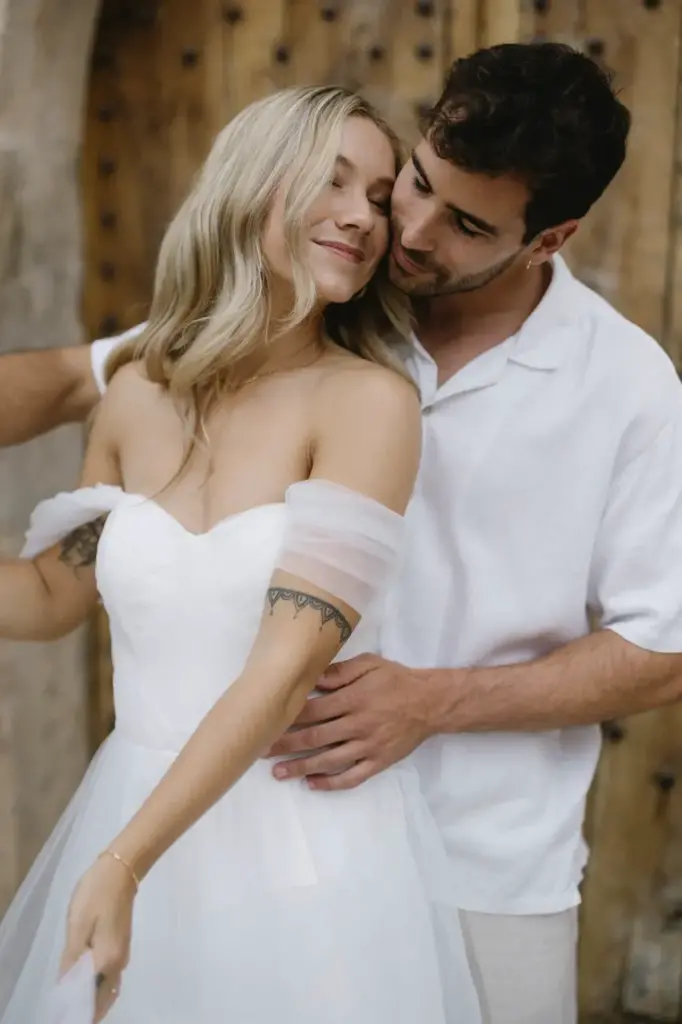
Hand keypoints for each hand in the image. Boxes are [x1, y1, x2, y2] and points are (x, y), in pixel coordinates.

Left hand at [60, 853, 136, 1021]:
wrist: (121, 869)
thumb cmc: (97, 895)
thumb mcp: (78, 925)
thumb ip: (72, 959)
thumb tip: (66, 985)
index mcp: (107, 959)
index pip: (92, 997)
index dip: (76, 1006)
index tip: (63, 1008)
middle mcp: (119, 962)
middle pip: (103, 996)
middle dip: (86, 1005)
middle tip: (67, 1003)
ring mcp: (122, 953)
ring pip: (107, 985)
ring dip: (91, 994)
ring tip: (71, 991)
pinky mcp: (121, 944)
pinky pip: (109, 973)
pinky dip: (97, 981)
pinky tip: (82, 974)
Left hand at [266, 654, 431, 789]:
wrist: (430, 702)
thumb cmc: (396, 680)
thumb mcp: (369, 664)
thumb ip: (339, 672)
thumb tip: (311, 678)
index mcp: (353, 699)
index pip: (313, 711)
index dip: (288, 718)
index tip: (267, 722)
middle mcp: (358, 724)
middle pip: (315, 737)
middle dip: (285, 744)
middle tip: (260, 751)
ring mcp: (368, 746)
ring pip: (329, 760)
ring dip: (301, 767)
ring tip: (278, 773)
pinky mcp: (378, 762)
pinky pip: (352, 777)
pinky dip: (331, 783)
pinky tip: (312, 784)